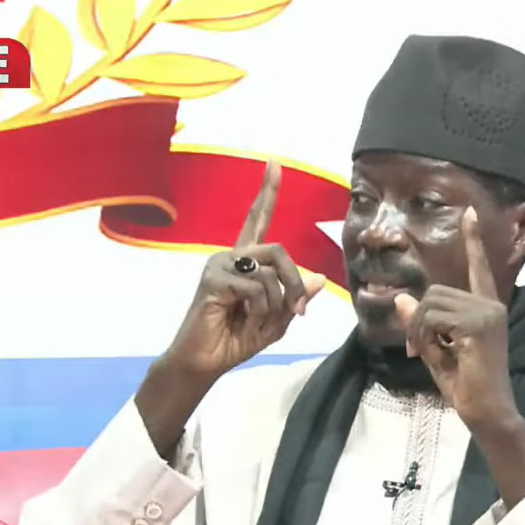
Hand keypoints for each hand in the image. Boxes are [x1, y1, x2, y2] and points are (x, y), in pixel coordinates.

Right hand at [162, 160, 326, 381]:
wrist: (205, 362)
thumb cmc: (235, 340)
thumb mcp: (276, 321)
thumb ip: (294, 298)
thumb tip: (318, 277)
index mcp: (246, 261)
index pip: (258, 220)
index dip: (267, 191)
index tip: (275, 163)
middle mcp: (232, 256)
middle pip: (280, 250)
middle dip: (295, 283)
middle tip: (296, 311)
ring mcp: (220, 264)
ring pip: (271, 270)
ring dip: (275, 302)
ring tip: (256, 319)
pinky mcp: (214, 278)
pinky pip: (256, 286)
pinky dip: (260, 308)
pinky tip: (242, 317)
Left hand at [394, 208, 518, 429]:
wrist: (488, 411)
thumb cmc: (467, 386)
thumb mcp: (436, 350)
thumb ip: (422, 324)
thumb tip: (402, 298)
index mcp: (486, 308)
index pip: (478, 268)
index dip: (473, 239)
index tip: (470, 212)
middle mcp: (490, 304)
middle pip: (436, 291)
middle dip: (417, 320)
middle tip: (413, 348)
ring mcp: (486, 313)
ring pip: (431, 304)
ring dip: (418, 330)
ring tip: (423, 354)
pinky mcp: (477, 324)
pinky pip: (432, 318)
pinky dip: (422, 337)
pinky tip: (434, 355)